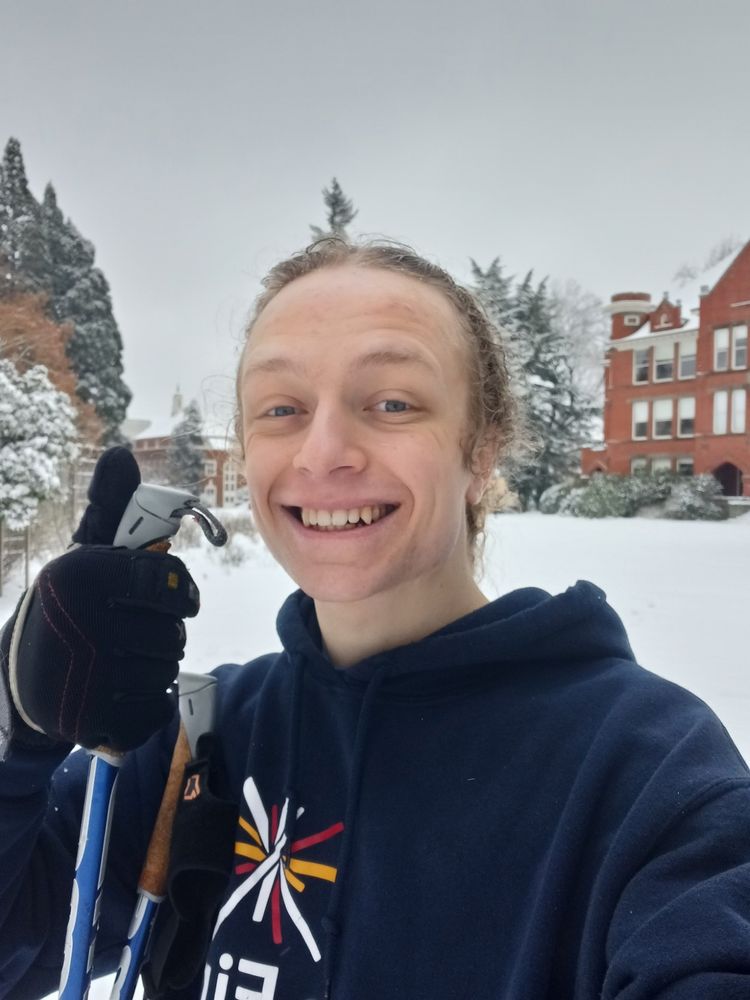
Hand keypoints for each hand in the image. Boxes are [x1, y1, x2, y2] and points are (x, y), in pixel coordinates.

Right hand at [0, 448, 199, 752]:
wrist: (19, 674)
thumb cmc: (68, 605)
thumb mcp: (83, 553)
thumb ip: (110, 506)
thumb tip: (121, 454)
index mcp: (82, 576)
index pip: (166, 581)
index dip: (179, 590)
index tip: (176, 596)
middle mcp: (81, 623)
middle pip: (172, 631)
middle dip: (163, 631)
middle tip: (136, 630)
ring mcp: (84, 676)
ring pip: (165, 670)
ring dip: (154, 666)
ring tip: (122, 659)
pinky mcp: (89, 719)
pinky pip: (155, 709)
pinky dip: (148, 703)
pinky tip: (121, 690)